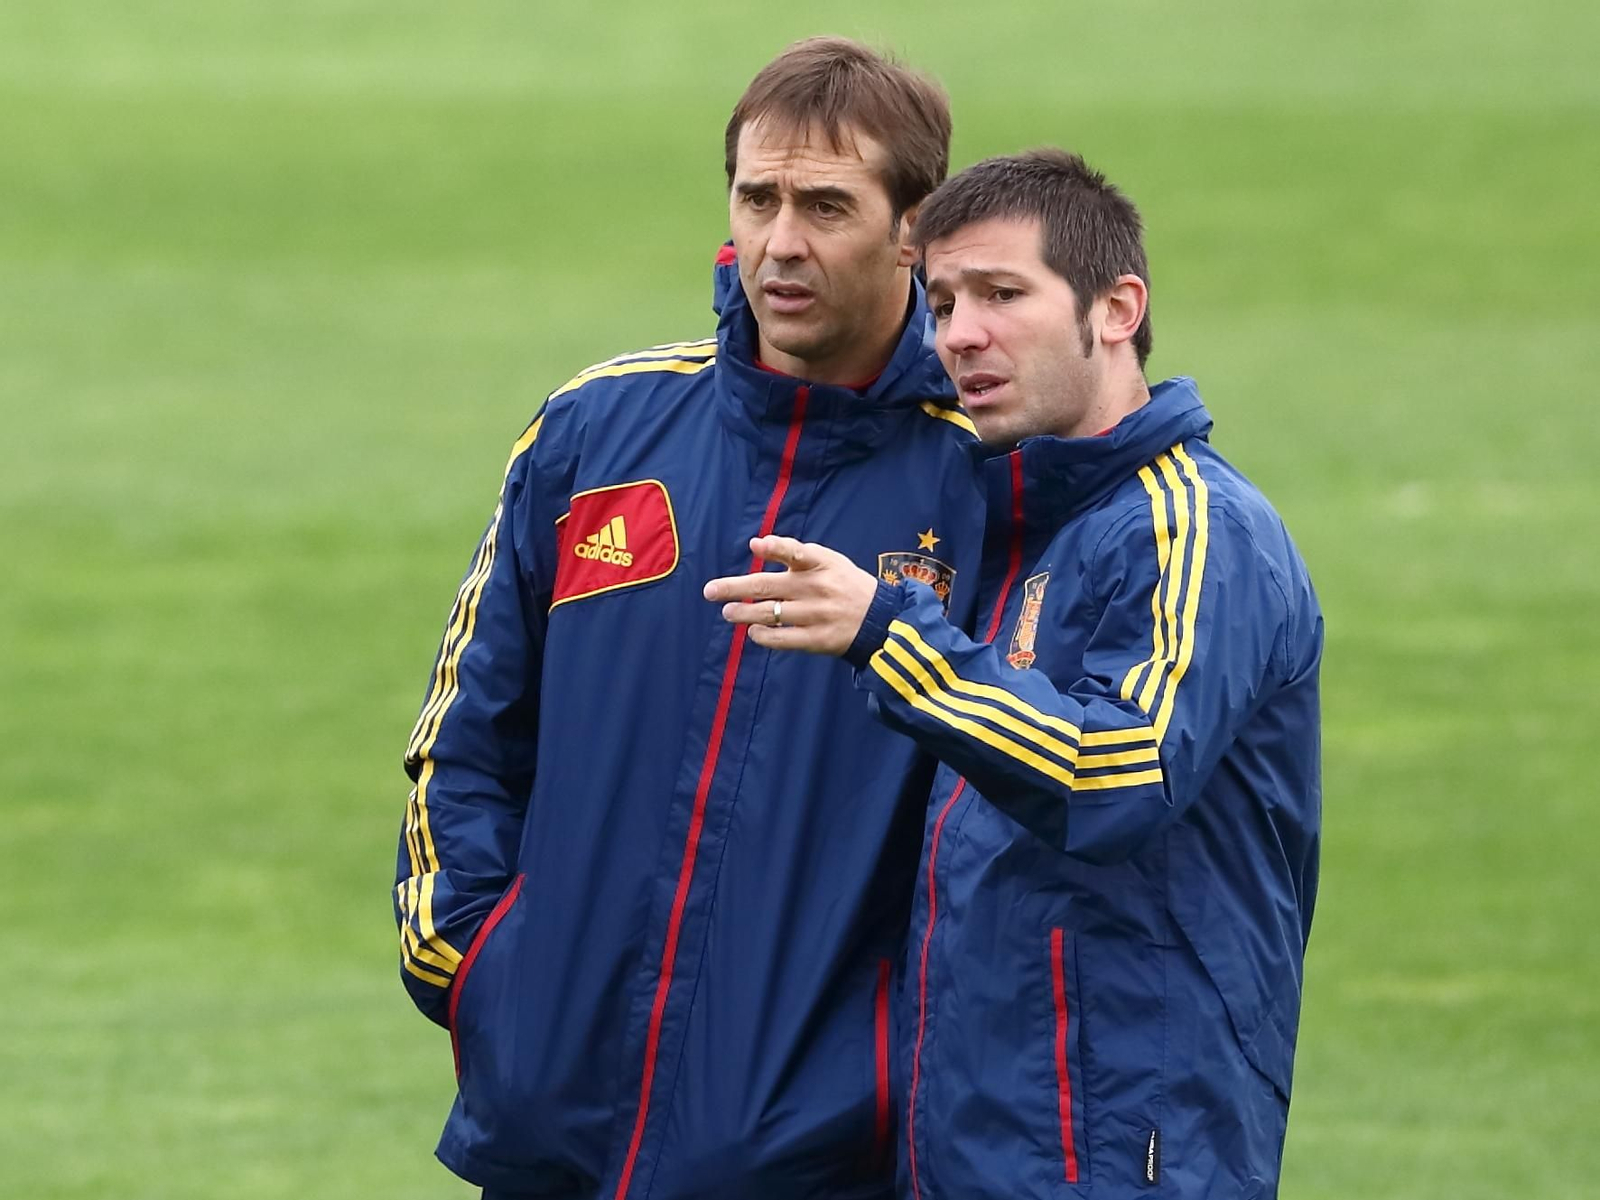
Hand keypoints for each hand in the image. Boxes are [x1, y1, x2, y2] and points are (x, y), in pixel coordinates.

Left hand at [703, 535, 878, 655]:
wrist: (879, 620)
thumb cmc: (845, 584)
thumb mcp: (829, 560)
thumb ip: (795, 552)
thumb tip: (756, 544)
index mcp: (821, 564)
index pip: (797, 552)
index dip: (775, 548)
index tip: (756, 546)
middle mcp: (817, 588)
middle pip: (768, 586)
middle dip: (734, 588)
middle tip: (710, 591)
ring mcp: (815, 615)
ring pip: (770, 614)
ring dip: (743, 613)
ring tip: (727, 611)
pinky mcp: (816, 639)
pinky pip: (781, 639)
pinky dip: (762, 635)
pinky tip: (752, 632)